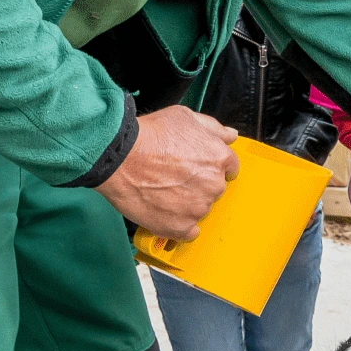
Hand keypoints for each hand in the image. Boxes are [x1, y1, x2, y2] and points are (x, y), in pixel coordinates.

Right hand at [96, 105, 240, 239]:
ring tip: (164, 192)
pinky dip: (179, 226)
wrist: (120, 158)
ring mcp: (198, 208)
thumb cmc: (149, 136)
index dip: (212, 166)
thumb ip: (213, 128)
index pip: (229, 167)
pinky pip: (188, 232)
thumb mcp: (185, 117)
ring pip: (200, 208)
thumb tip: (230, 136)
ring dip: (188, 204)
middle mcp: (214, 184)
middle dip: (199, 184)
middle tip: (175, 177)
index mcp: (219, 158)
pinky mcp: (180, 226)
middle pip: (215, 188)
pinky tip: (166, 214)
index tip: (199, 167)